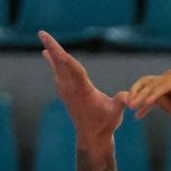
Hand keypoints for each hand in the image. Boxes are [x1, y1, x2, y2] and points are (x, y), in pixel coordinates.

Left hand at [40, 31, 126, 145]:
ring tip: (44, 39)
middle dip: (52, 48)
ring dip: (51, 52)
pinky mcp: (64, 92)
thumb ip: (120, 102)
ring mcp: (65, 90)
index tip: (57, 49)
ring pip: (57, 67)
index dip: (66, 59)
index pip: (74, 71)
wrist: (91, 137)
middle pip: (60, 64)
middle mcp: (71, 89)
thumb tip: (128, 97)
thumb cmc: (105, 123)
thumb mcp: (115, 113)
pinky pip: (57, 72)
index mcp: (83, 91)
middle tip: (41, 33)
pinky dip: (52, 61)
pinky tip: (47, 54)